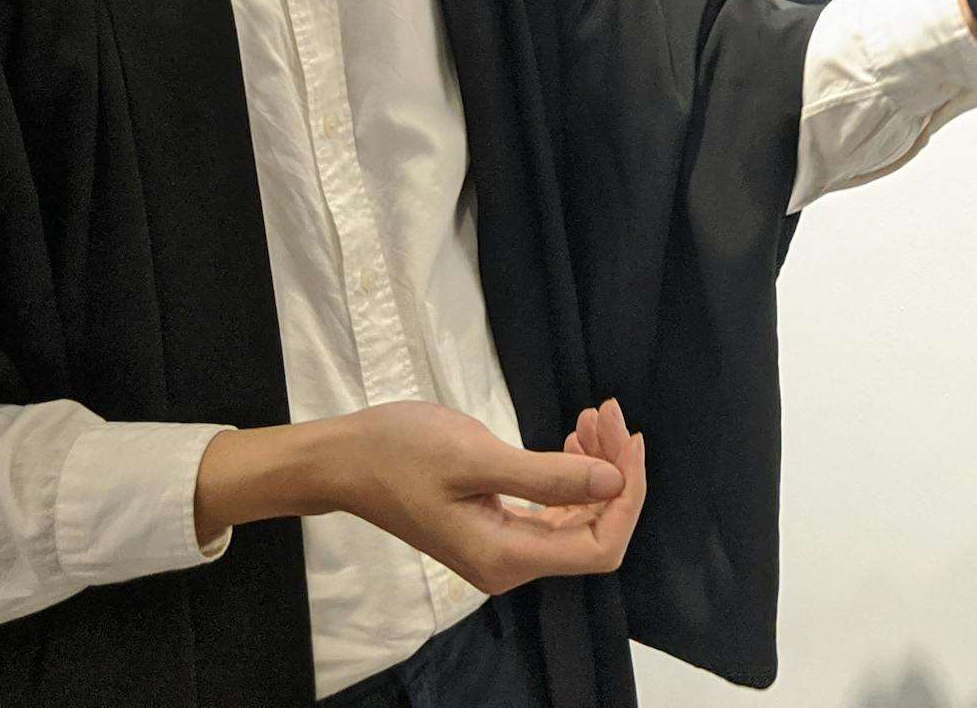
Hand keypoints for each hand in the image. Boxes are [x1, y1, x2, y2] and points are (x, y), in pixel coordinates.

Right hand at [334, 398, 647, 594]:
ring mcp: (502, 549)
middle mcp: (509, 565)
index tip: (628, 439)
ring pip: (576, 518)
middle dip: (613, 471)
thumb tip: (615, 482)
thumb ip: (547, 474)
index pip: (599, 546)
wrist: (347, 460)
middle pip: (593, 531)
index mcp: (506, 558)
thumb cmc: (402, 453)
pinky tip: (572, 440)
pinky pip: (552, 510)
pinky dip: (570, 474)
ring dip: (594, 468)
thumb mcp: (477, 457)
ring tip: (591, 417)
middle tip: (607, 411)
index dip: (626, 496)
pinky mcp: (495, 528)